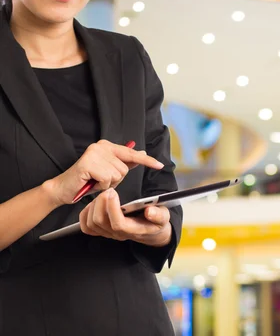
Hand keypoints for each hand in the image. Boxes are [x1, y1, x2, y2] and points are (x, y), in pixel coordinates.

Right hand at [44, 140, 163, 206]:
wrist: (64, 189)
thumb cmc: (87, 181)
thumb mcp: (110, 172)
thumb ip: (125, 163)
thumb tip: (142, 154)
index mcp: (107, 146)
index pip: (131, 153)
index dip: (147, 161)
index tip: (160, 165)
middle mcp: (101, 146)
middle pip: (125, 168)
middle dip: (116, 179)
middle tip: (101, 180)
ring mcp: (94, 153)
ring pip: (118, 175)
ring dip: (108, 184)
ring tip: (96, 181)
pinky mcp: (88, 163)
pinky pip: (108, 179)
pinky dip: (101, 186)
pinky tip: (91, 183)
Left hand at [80, 188, 171, 246]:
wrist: (151, 231)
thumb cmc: (156, 221)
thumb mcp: (164, 217)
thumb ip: (159, 215)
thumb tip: (150, 211)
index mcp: (134, 230)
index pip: (118, 224)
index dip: (112, 208)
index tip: (113, 192)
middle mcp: (118, 234)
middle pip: (100, 222)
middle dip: (101, 203)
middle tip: (109, 190)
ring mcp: (109, 234)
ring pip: (91, 223)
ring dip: (94, 206)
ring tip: (104, 195)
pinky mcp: (102, 231)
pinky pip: (86, 226)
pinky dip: (86, 213)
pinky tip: (94, 203)